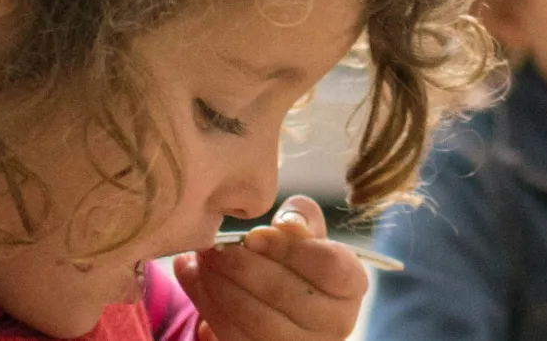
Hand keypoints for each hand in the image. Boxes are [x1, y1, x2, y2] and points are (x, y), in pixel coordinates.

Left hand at [174, 195, 368, 340]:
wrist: (283, 303)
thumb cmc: (297, 260)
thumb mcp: (305, 232)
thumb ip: (300, 218)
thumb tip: (287, 225)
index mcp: (351, 285)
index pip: (328, 266)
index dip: (288, 249)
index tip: (253, 236)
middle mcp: (336, 322)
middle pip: (286, 294)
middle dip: (241, 267)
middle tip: (213, 248)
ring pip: (257, 320)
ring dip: (219, 287)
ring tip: (200, 261)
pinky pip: (234, 337)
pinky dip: (209, 307)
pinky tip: (194, 280)